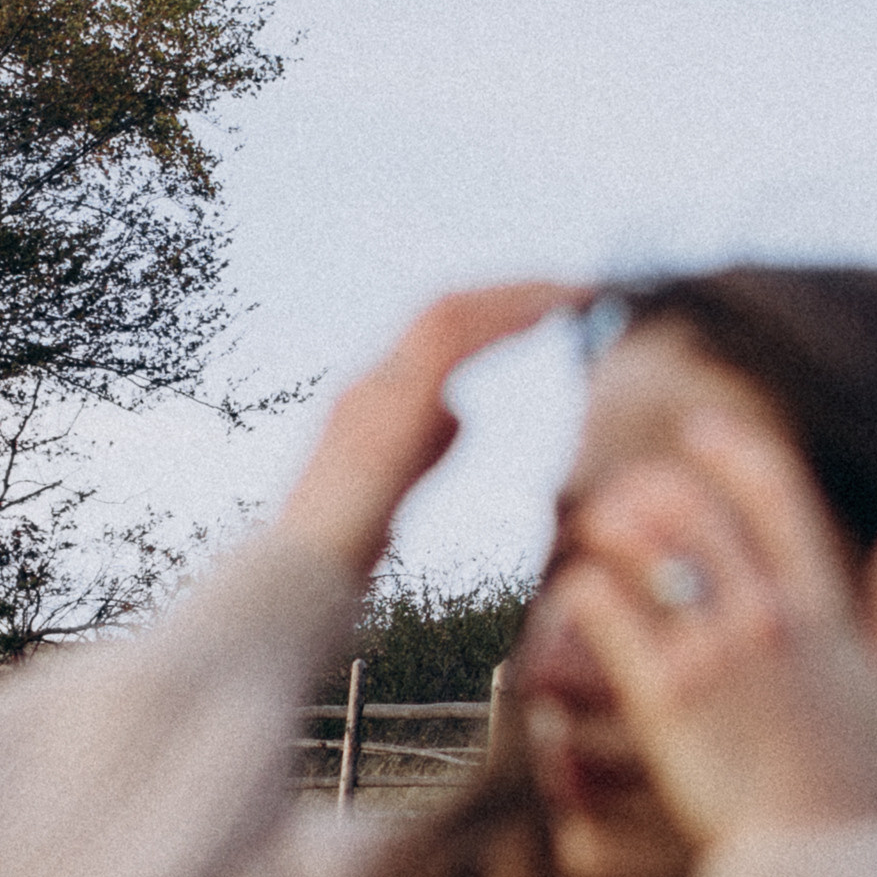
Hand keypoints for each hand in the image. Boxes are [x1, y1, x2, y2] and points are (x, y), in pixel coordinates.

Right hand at [278, 283, 585, 583]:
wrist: (298, 589)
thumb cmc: (339, 565)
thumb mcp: (392, 493)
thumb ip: (425, 447)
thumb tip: (460, 411)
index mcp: (368, 403)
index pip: (434, 334)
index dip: (492, 313)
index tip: (546, 310)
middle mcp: (368, 383)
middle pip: (444, 310)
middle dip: (511, 292)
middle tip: (574, 288)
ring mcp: (374, 389)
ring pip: (451, 311)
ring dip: (518, 295)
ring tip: (578, 291)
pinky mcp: (389, 404)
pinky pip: (455, 337)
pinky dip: (507, 317)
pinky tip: (556, 315)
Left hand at [550, 412, 876, 850]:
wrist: (814, 857)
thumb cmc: (859, 777)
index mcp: (824, 607)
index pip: (775, 494)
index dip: (731, 449)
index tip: (699, 429)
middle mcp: (767, 617)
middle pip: (697, 511)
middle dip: (657, 483)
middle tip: (632, 484)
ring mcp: (712, 655)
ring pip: (646, 552)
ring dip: (613, 524)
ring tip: (596, 524)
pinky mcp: (662, 697)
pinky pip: (608, 618)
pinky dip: (585, 592)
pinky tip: (577, 591)